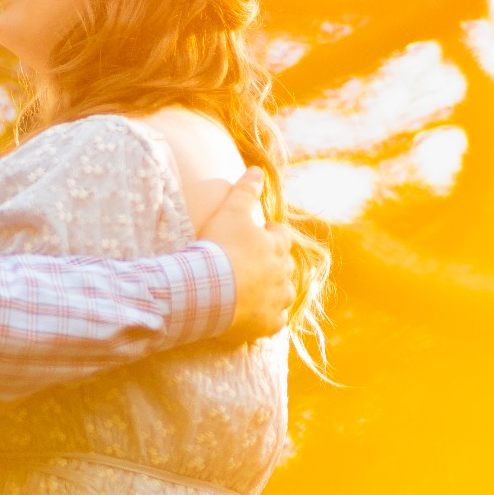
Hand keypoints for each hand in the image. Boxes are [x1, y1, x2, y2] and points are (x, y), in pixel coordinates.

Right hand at [199, 169, 300, 342]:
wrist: (207, 290)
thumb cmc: (219, 248)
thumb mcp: (230, 211)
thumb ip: (245, 191)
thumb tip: (257, 170)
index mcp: (276, 246)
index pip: (282, 235)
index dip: (272, 233)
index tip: (260, 233)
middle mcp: (283, 274)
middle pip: (285, 266)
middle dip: (274, 263)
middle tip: (253, 263)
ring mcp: (277, 301)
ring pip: (284, 295)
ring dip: (275, 291)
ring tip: (257, 291)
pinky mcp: (268, 324)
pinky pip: (274, 323)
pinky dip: (267, 318)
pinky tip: (255, 317)